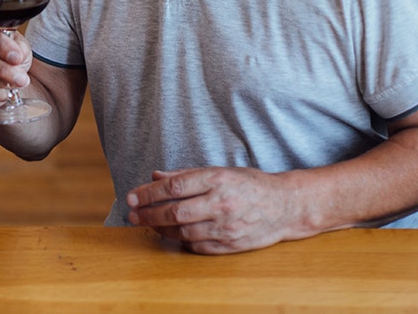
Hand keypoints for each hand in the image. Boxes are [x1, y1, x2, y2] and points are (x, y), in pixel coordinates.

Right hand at [0, 25, 30, 105]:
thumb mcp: (22, 49)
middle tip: (21, 78)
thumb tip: (16, 55)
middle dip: (4, 69)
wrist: (13, 78)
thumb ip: (20, 48)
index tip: (17, 58)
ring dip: (1, 82)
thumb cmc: (15, 59)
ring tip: (15, 84)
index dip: (3, 46)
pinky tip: (3, 90)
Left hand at [126, 167, 301, 253]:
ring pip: (184, 232)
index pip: (174, 187)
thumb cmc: (250, 185)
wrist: (286, 206)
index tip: (132, 196)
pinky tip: (173, 235)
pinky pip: (198, 246)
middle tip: (131, 214)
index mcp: (217, 179)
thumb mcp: (220, 170)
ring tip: (149, 223)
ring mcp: (227, 226)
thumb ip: (186, 174)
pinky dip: (182, 241)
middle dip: (148, 214)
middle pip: (175, 212)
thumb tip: (155, 175)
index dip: (149, 193)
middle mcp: (221, 203)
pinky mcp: (232, 245)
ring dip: (161, 229)